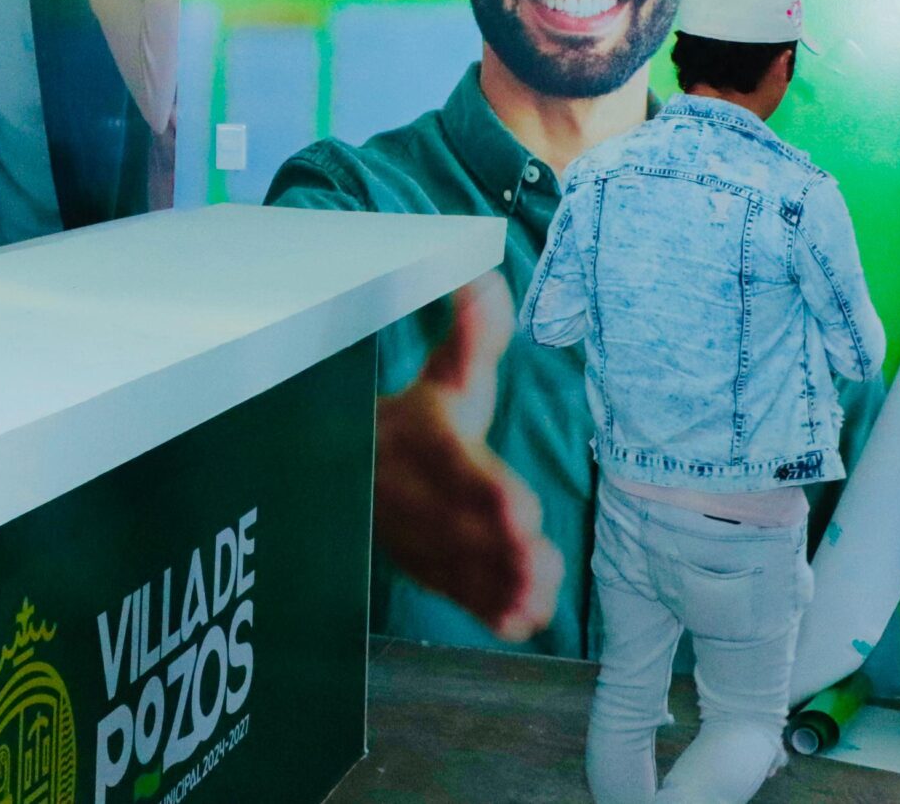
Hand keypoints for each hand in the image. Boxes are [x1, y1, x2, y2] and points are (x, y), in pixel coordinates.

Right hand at [372, 271, 564, 640]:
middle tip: (538, 556)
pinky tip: (519, 623)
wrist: (361, 462)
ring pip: (452, 563)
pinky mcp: (422, 567)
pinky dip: (482, 610)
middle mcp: (409, 488)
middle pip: (452, 520)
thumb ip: (473, 333)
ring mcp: (412, 534)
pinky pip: (450, 592)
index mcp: (420, 435)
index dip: (483, 485)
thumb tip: (487, 277)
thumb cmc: (424, 415)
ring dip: (494, 583)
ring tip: (538, 596)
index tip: (521, 503)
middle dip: (495, 543)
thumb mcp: (448, 372)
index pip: (449, 461)